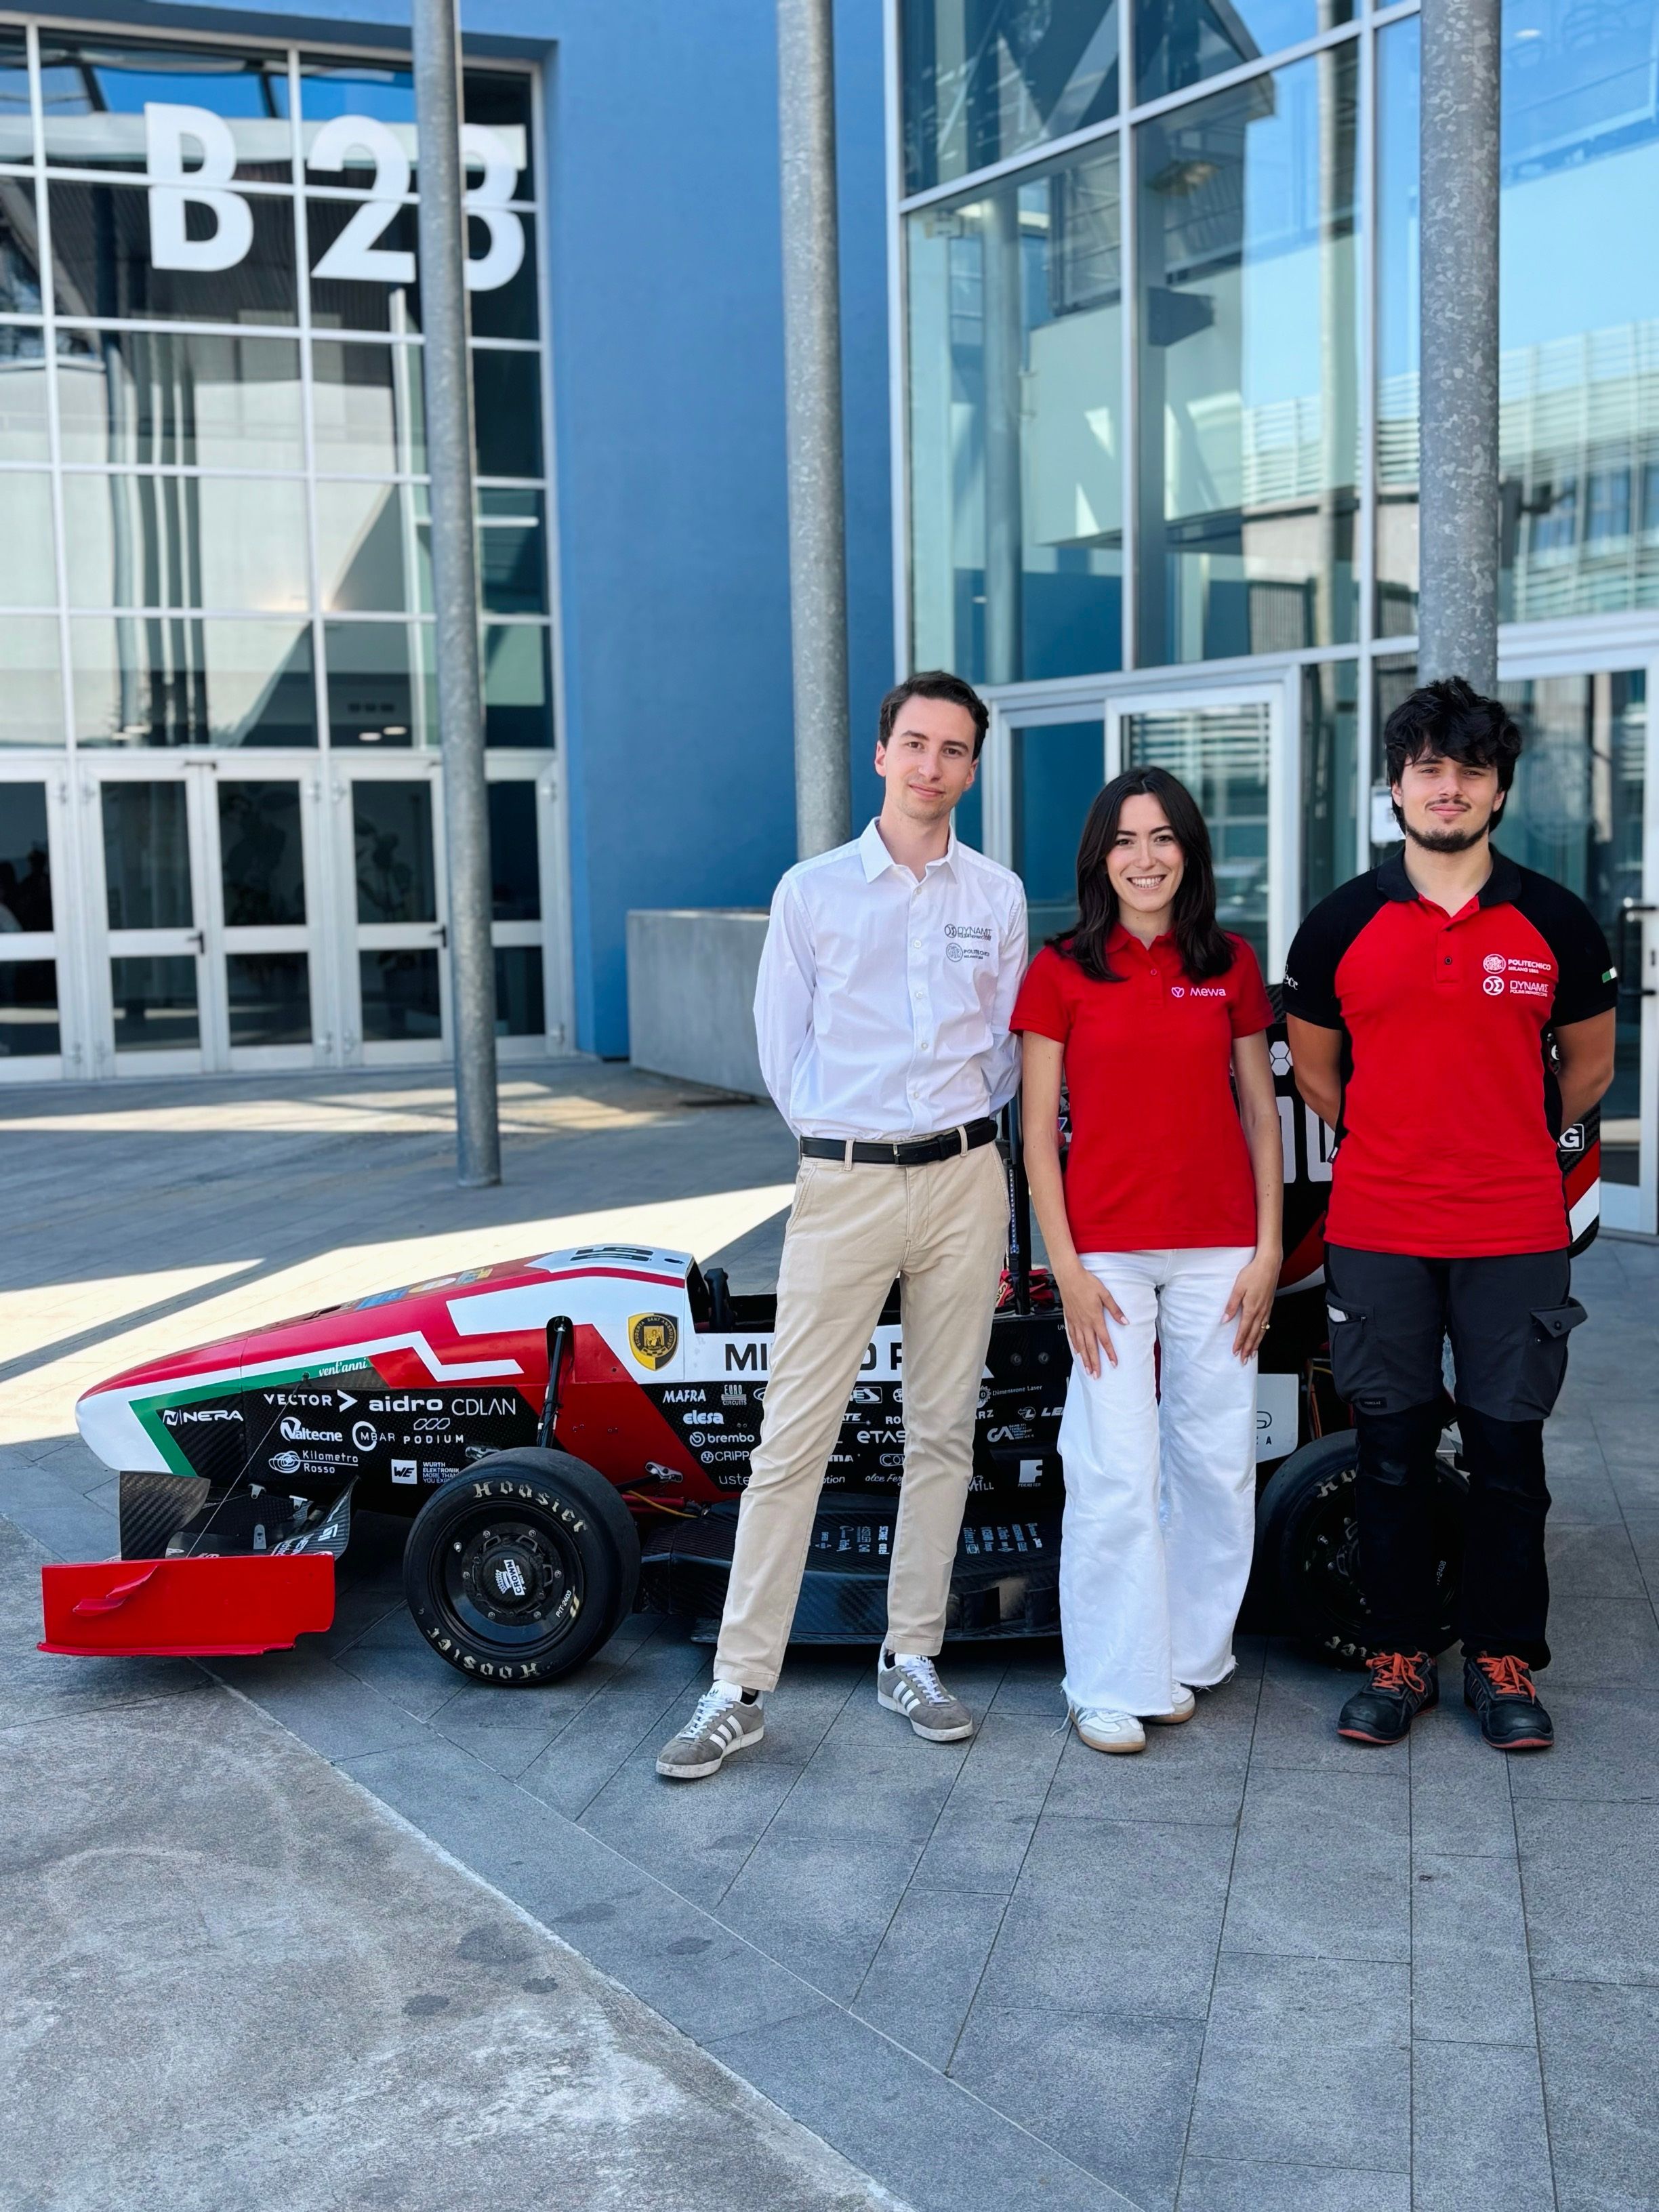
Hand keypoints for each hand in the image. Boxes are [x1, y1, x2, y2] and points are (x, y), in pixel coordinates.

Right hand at [1057, 1261, 1124, 1377]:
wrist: (1069, 1276)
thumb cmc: (1087, 1283)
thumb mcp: (1105, 1294)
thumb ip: (1115, 1310)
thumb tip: (1125, 1321)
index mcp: (1095, 1318)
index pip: (1104, 1340)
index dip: (1110, 1353)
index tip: (1114, 1363)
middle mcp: (1085, 1323)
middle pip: (1091, 1347)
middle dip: (1095, 1363)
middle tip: (1097, 1375)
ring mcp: (1076, 1322)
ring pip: (1080, 1345)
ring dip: (1085, 1359)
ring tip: (1088, 1369)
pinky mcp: (1070, 1319)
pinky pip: (1072, 1337)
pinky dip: (1075, 1346)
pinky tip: (1077, 1352)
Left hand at [1224, 1248, 1279, 1360]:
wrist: (1269, 1264)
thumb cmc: (1253, 1274)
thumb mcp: (1237, 1288)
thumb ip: (1231, 1305)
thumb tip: (1225, 1319)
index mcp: (1251, 1308)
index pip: (1244, 1330)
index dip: (1239, 1342)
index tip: (1235, 1351)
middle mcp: (1261, 1312)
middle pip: (1254, 1335)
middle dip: (1248, 1348)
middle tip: (1243, 1360)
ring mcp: (1267, 1309)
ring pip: (1261, 1331)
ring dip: (1256, 1344)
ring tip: (1252, 1354)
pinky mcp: (1270, 1306)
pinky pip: (1266, 1324)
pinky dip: (1263, 1334)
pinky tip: (1261, 1336)